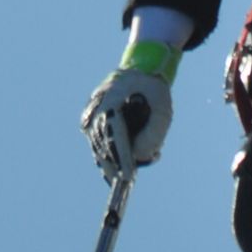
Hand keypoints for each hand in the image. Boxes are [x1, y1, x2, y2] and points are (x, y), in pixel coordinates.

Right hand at [80, 41, 180, 181]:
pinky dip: (113, 158)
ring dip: (119, 161)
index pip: (114, 133)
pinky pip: (99, 149)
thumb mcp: (163, 109)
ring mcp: (89, 118)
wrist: (136, 73)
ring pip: (100, 151)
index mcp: (112, 99)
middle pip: (105, 147)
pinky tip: (128, 164)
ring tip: (147, 156)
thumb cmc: (152, 90)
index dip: (121, 156)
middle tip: (134, 178)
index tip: (129, 176)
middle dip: (121, 164)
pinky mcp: (88, 126)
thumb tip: (139, 158)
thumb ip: (154, 134)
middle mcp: (95, 109)